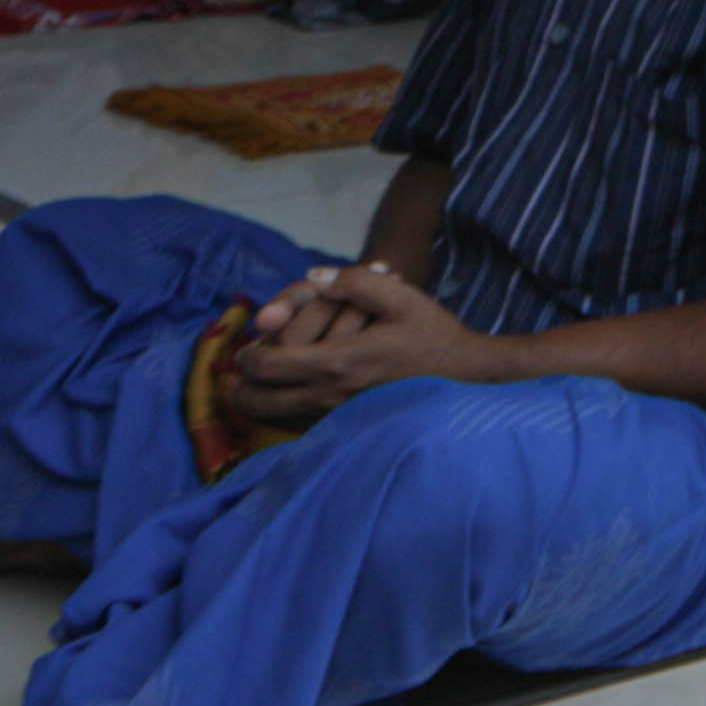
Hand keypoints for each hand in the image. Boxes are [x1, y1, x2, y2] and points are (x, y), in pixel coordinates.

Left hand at [224, 259, 496, 417]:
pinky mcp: (346, 428)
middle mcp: (330, 397)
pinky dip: (283, 413)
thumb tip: (312, 277)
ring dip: (260, 400)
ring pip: (274, 419)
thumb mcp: (400, 297)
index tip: (249, 344)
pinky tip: (292, 395)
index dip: (248, 355)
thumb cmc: (431, 334)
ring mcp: (338, 417)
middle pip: (259, 402)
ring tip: (263, 382)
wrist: (464, 376)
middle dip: (241, 386)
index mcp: (338, 363)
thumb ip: (354, 282)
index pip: (268, 366)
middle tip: (245, 368)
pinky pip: (297, 426)